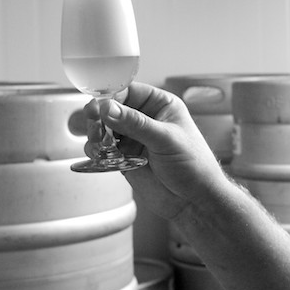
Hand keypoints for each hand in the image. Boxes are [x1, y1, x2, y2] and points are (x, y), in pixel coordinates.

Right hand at [83, 82, 224, 219]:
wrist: (194, 199)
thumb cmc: (194, 165)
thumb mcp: (166, 139)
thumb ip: (136, 124)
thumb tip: (108, 108)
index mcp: (160, 105)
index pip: (128, 91)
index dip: (109, 97)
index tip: (97, 108)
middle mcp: (145, 118)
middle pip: (110, 108)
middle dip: (99, 118)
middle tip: (95, 128)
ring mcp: (134, 137)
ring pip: (103, 128)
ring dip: (95, 135)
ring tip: (99, 145)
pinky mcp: (125, 156)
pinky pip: (103, 148)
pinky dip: (97, 151)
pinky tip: (101, 156)